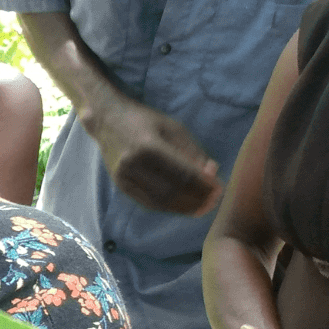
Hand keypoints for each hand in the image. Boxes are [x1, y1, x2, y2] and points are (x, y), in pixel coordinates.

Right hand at [87, 95, 221, 214]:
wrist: (107, 120)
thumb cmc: (145, 121)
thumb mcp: (174, 129)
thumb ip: (193, 152)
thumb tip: (212, 175)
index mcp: (148, 146)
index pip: (183, 174)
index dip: (205, 185)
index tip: (221, 188)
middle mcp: (133, 164)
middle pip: (172, 191)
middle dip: (197, 199)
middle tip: (214, 200)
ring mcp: (123, 176)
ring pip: (160, 202)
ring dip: (184, 207)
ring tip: (202, 207)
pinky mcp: (120, 184)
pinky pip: (148, 203)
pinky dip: (168, 207)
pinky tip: (182, 205)